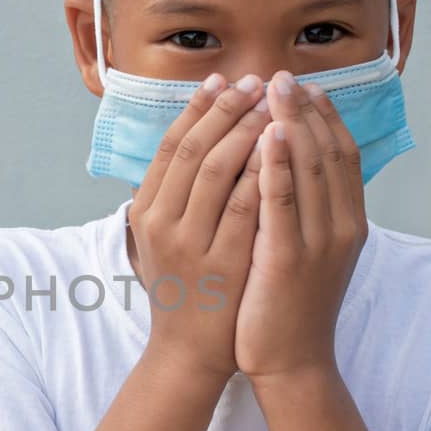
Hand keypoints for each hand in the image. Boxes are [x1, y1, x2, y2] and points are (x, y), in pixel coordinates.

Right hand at [128, 72, 270, 385]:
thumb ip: (172, 194)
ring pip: (217, 171)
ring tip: (275, 104)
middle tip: (258, 81)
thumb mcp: (164, 238)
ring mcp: (189, 245)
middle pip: (193, 149)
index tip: (224, 79)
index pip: (170, 144)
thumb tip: (190, 137)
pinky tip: (285, 149)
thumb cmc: (185, 288)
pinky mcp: (223, 263)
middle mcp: (159, 224)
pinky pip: (246, 208)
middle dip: (227, 109)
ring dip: (247, 131)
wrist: (191, 352)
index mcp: (145, 211)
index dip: (198, 108)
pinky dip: (264, 173)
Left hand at [236, 69, 368, 386]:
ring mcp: (318, 243)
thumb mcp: (309, 251)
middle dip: (304, 109)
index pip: (342, 155)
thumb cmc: (290, 307)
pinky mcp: (289, 260)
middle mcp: (341, 228)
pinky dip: (278, 166)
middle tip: (283, 74)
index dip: (326, 117)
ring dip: (292, 123)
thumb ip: (307, 212)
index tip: (307, 85)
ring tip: (274, 88)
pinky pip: (283, 203)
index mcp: (347, 223)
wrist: (291, 363)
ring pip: (310, 170)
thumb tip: (294, 169)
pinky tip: (267, 136)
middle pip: (328, 153)